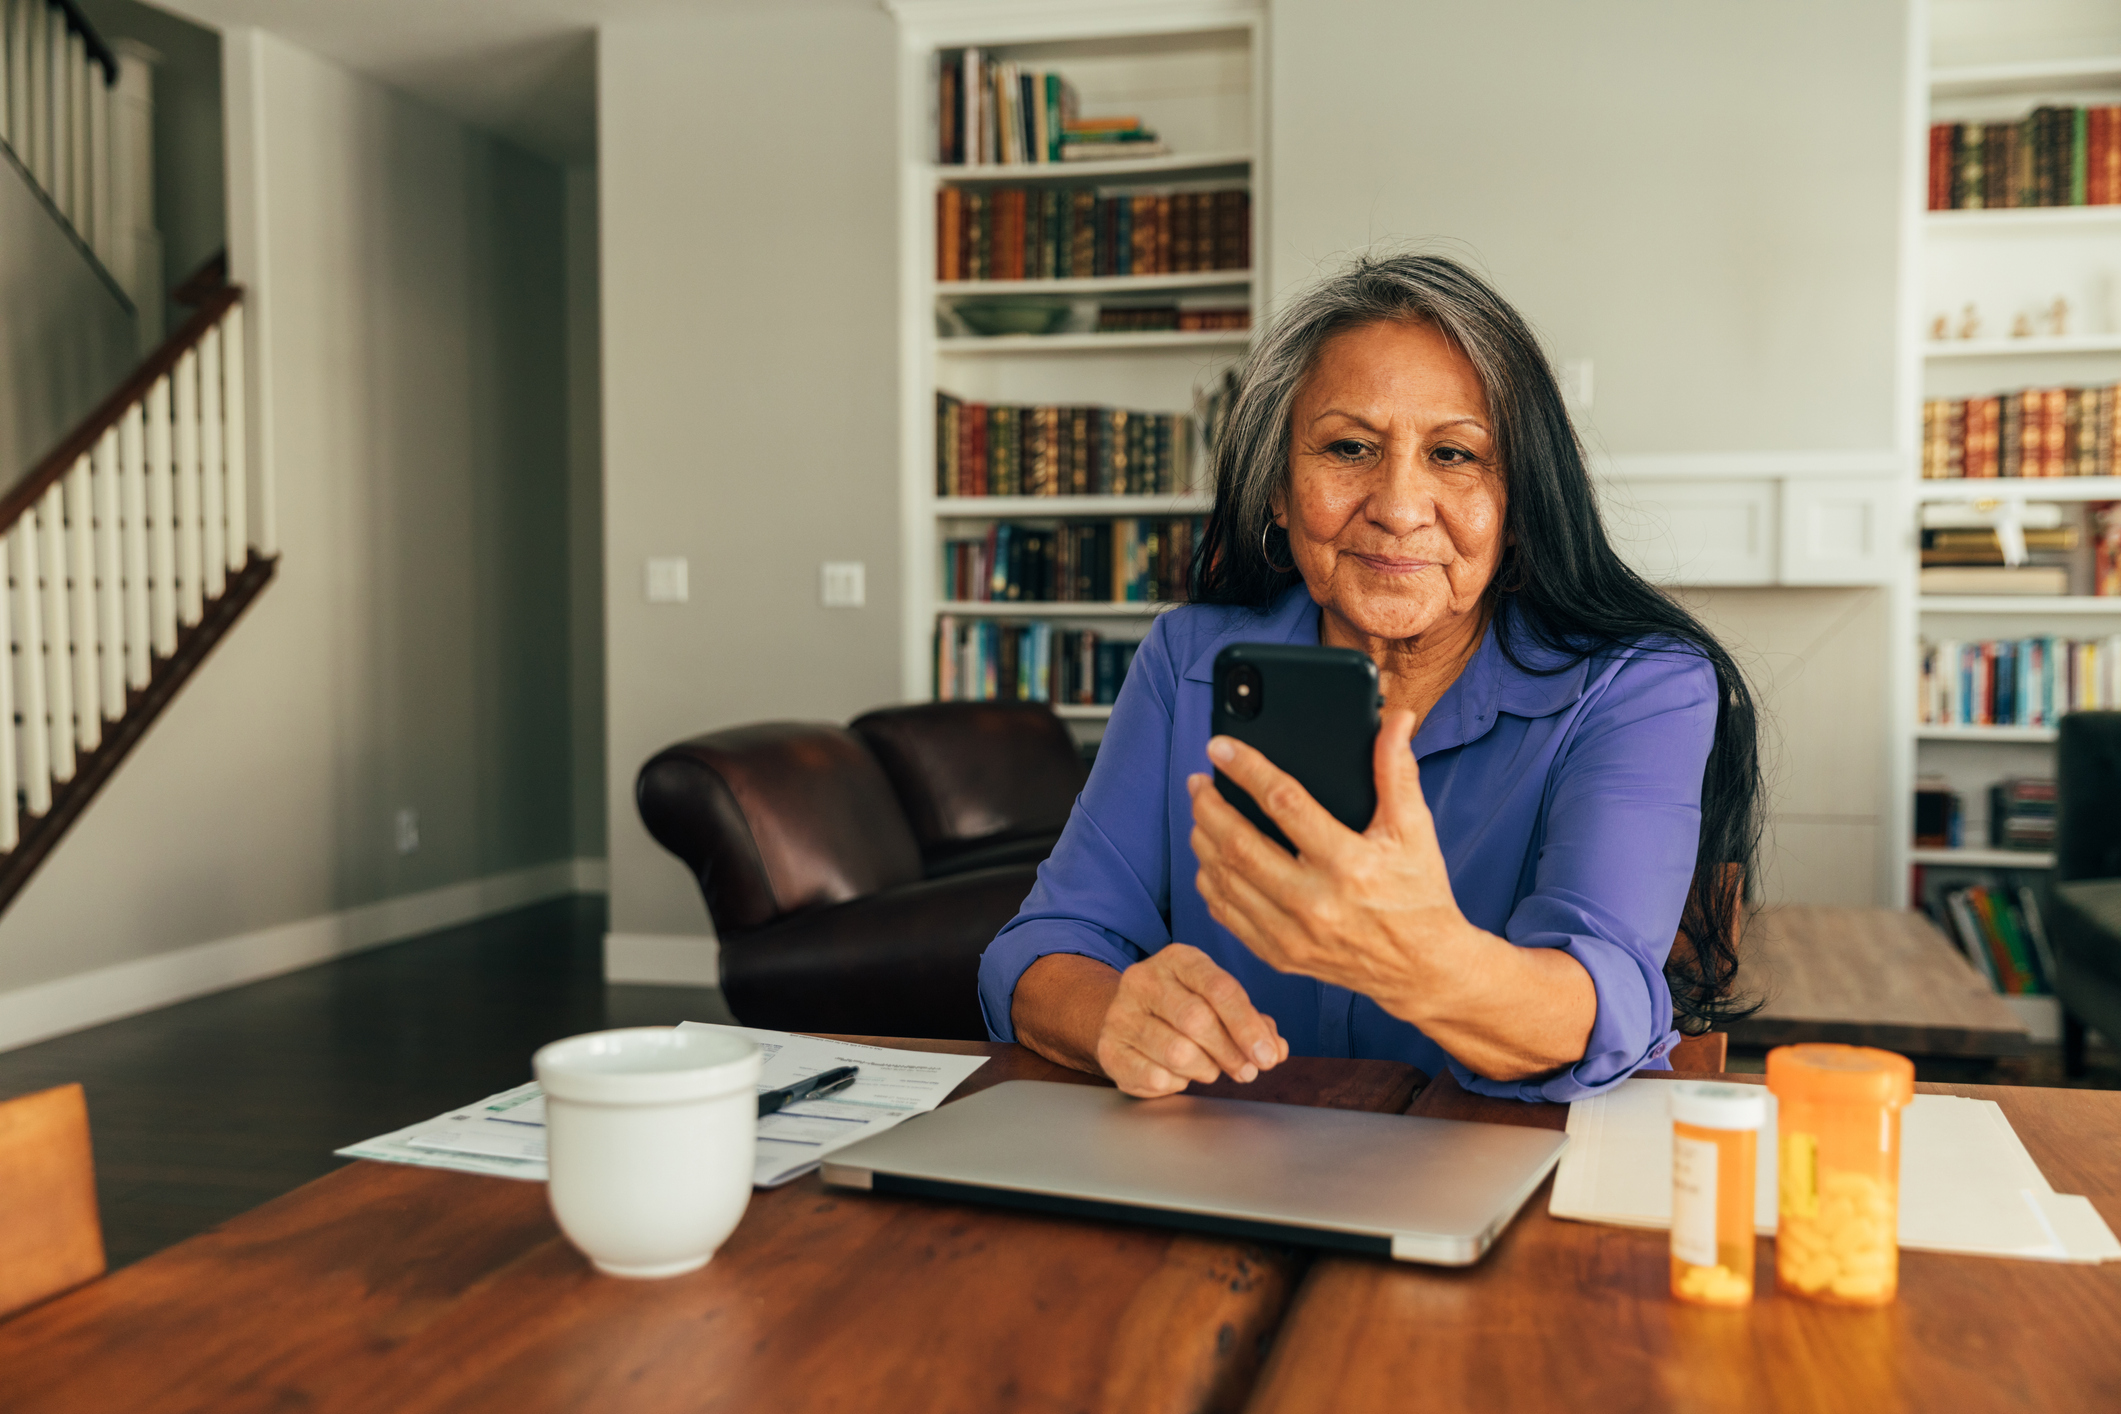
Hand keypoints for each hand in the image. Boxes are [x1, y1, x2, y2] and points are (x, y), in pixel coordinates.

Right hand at [1094, 943, 1288, 1097]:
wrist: (1129, 1019)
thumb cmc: (1184, 1010)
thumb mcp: (1219, 1004)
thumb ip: (1253, 1024)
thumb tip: (1275, 1050)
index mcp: (1179, 959)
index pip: (1219, 989)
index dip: (1248, 1027)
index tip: (1267, 1055)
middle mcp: (1144, 979)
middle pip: (1197, 1020)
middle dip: (1230, 1052)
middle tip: (1246, 1071)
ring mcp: (1121, 1013)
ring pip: (1176, 1052)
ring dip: (1205, 1069)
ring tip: (1210, 1069)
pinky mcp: (1108, 1047)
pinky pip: (1154, 1077)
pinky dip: (1177, 1084)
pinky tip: (1179, 1075)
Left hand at [1187, 708, 1474, 1016]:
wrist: (1422, 968)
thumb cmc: (1417, 893)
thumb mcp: (1414, 829)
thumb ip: (1396, 771)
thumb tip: (1396, 720)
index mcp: (1349, 864)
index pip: (1284, 803)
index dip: (1246, 769)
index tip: (1221, 747)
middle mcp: (1315, 902)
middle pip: (1238, 844)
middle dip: (1208, 806)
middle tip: (1198, 782)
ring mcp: (1292, 934)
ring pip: (1224, 880)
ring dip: (1203, 841)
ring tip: (1200, 813)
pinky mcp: (1279, 955)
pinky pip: (1226, 915)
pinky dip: (1210, 882)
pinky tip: (1210, 858)